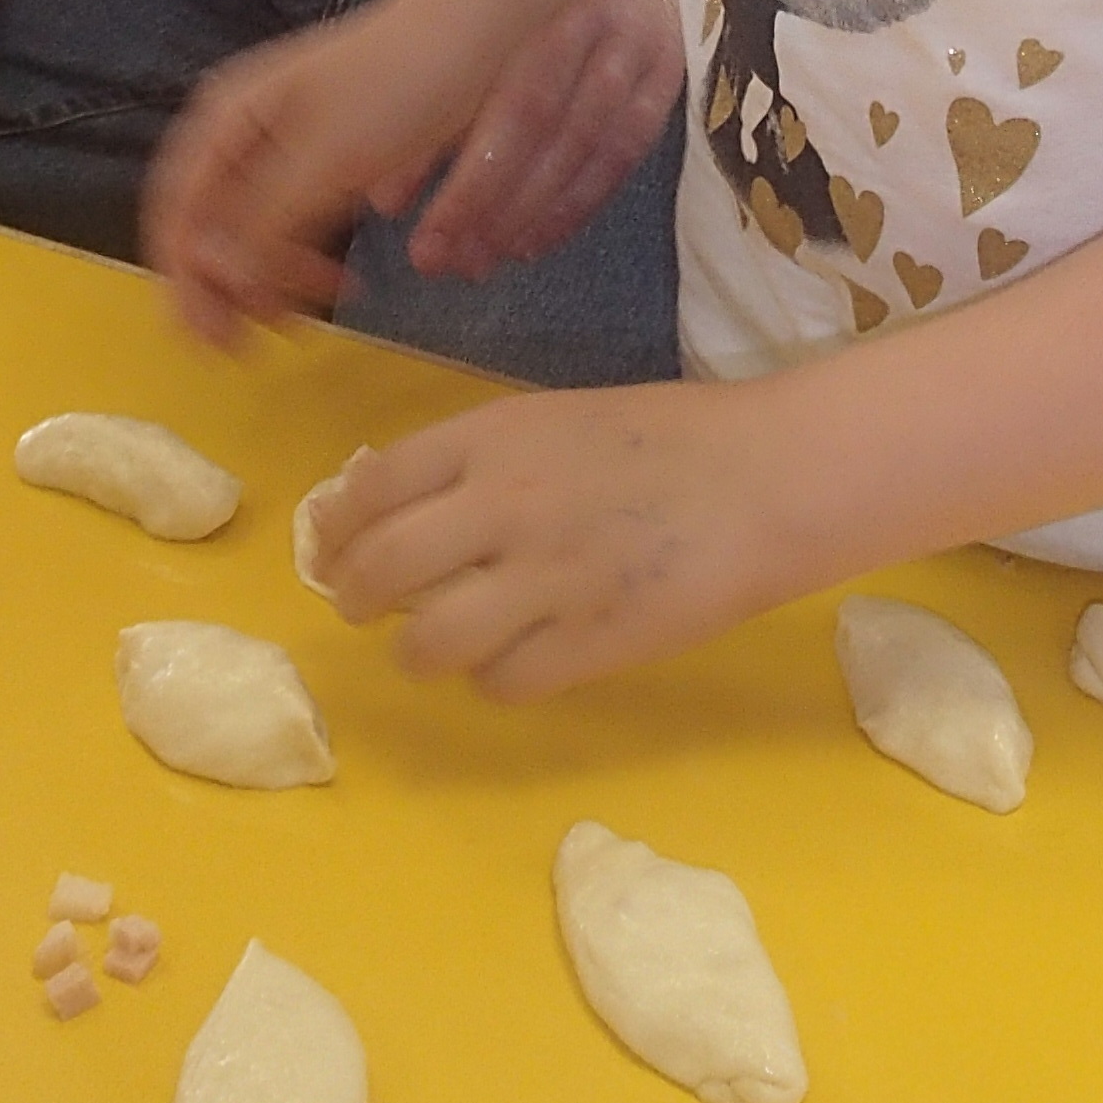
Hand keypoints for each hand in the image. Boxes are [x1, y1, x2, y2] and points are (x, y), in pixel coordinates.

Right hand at [145, 0, 484, 344]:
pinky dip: (298, 257)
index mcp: (224, 121)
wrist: (469, 29)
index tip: (213, 340)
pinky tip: (332, 282)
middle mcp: (238, 128)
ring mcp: (279, 140)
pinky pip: (288, 217)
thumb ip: (262, 225)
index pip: (174, 214)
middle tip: (254, 346)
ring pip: (247, 227)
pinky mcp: (321, 153)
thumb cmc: (396, 86)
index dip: (184, 283)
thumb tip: (214, 279)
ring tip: (302, 322)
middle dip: (223, 289)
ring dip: (263, 279)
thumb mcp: (326, 163)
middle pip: (203, 224)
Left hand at [297, 383, 818, 698]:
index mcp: (494, 439)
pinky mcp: (588, 644)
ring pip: (429, 642)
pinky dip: (493, 680)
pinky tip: (512, 664)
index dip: (338, 526)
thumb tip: (408, 504)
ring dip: (416, 652)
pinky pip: (502, 682)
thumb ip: (485, 460)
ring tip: (429, 649)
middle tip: (362, 608)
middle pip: (380, 569)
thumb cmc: (674, 435)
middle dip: (355, 597)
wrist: (771, 477)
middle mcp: (502, 507)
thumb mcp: (560, 419)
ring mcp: (543, 580)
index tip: (332, 546)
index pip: (372, 487)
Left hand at [405, 0, 684, 280]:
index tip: (411, 226)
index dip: (463, 175)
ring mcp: (642, 48)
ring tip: (481, 260)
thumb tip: (384, 200)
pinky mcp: (669, 74)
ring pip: (589, 151)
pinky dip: (576, 207)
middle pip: (547, 131)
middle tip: (442, 260)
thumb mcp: (469, 15)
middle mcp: (599, 22)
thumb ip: (432, 99)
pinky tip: (533, 242)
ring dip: (529, 217)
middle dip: (489, 205)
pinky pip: (624, 156)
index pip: (506, 104)